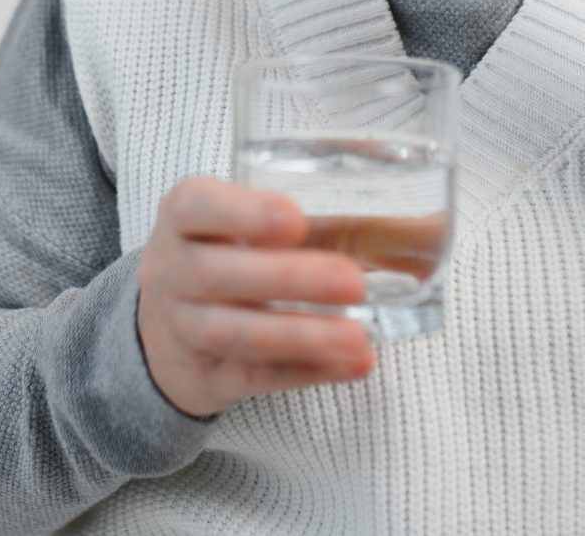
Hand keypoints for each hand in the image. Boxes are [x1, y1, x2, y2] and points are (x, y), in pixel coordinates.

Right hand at [137, 176, 375, 418]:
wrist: (160, 332)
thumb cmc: (221, 256)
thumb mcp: (232, 223)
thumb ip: (296, 216)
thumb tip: (424, 225)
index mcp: (182, 219)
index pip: (195, 206)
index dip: (242, 212)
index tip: (296, 219)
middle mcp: (171, 272)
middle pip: (215, 274)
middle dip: (287, 278)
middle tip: (353, 281)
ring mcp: (182, 329)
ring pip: (234, 333)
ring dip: (301, 336)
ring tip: (360, 337)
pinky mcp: (206, 378)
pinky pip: (254, 378)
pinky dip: (306, 373)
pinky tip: (353, 364)